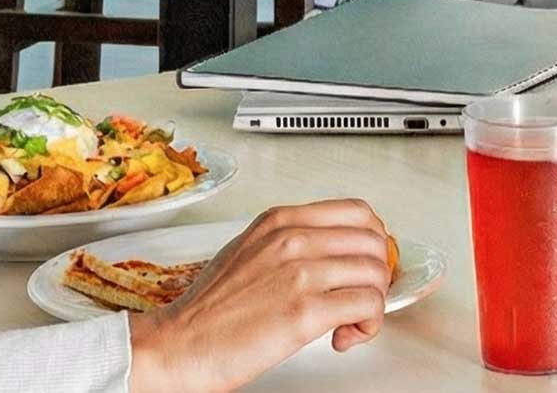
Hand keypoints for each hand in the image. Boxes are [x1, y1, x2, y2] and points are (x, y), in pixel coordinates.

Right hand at [128, 201, 392, 392]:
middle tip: (362, 295)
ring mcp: (300, 272)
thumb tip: (333, 252)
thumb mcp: (249, 251)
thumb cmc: (209, 310)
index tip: (366, 264)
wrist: (179, 345)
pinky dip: (367, 325)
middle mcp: (292, 238)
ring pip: (376, 274)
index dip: (373, 241)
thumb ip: (290, 243)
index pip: (358, 212)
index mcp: (280, 220)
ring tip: (350, 321)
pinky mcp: (305, 310)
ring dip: (374, 304)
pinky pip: (368, 306)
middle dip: (378, 273)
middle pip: (375, 241)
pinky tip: (344, 335)